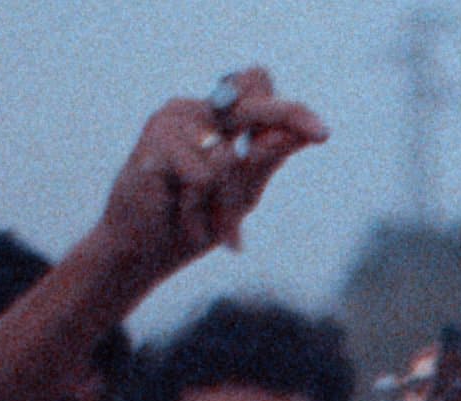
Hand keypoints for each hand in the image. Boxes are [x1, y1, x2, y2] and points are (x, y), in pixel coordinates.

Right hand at [92, 69, 327, 290]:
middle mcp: (197, 111)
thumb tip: (302, 134)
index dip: (291, 109)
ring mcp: (174, 119)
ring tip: (203, 221)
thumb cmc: (192, 222)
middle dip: (286, 117)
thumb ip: (266, 160)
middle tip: (319, 134)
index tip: (320, 134)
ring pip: (230, 156)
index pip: (259, 87)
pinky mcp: (155, 139)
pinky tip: (184, 220)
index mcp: (218, 119)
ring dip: (225, 202)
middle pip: (251, 97)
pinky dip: (200, 207)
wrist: (140, 252)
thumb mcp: (241, 192)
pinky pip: (203, 176)